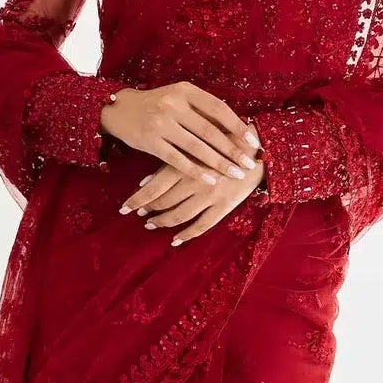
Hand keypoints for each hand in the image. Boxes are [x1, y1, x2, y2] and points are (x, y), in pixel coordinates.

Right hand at [101, 82, 261, 182]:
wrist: (119, 109)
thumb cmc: (157, 105)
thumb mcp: (178, 98)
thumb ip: (202, 109)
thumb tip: (237, 126)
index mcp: (185, 91)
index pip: (218, 109)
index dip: (238, 126)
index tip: (253, 142)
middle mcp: (173, 105)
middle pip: (210, 131)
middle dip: (232, 149)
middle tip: (249, 164)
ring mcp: (160, 124)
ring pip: (196, 147)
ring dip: (218, 163)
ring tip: (235, 174)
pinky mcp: (150, 142)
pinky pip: (177, 160)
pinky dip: (195, 171)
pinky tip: (210, 180)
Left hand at [119, 147, 264, 244]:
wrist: (257, 149)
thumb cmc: (222, 142)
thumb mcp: (195, 145)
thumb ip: (171, 162)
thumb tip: (144, 182)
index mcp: (185, 164)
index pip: (154, 187)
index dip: (138, 200)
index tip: (125, 207)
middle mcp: (195, 182)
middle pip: (164, 203)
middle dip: (149, 211)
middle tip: (140, 215)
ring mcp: (210, 196)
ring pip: (180, 215)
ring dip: (163, 222)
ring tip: (152, 224)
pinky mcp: (223, 206)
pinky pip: (202, 226)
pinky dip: (186, 235)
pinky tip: (176, 240)